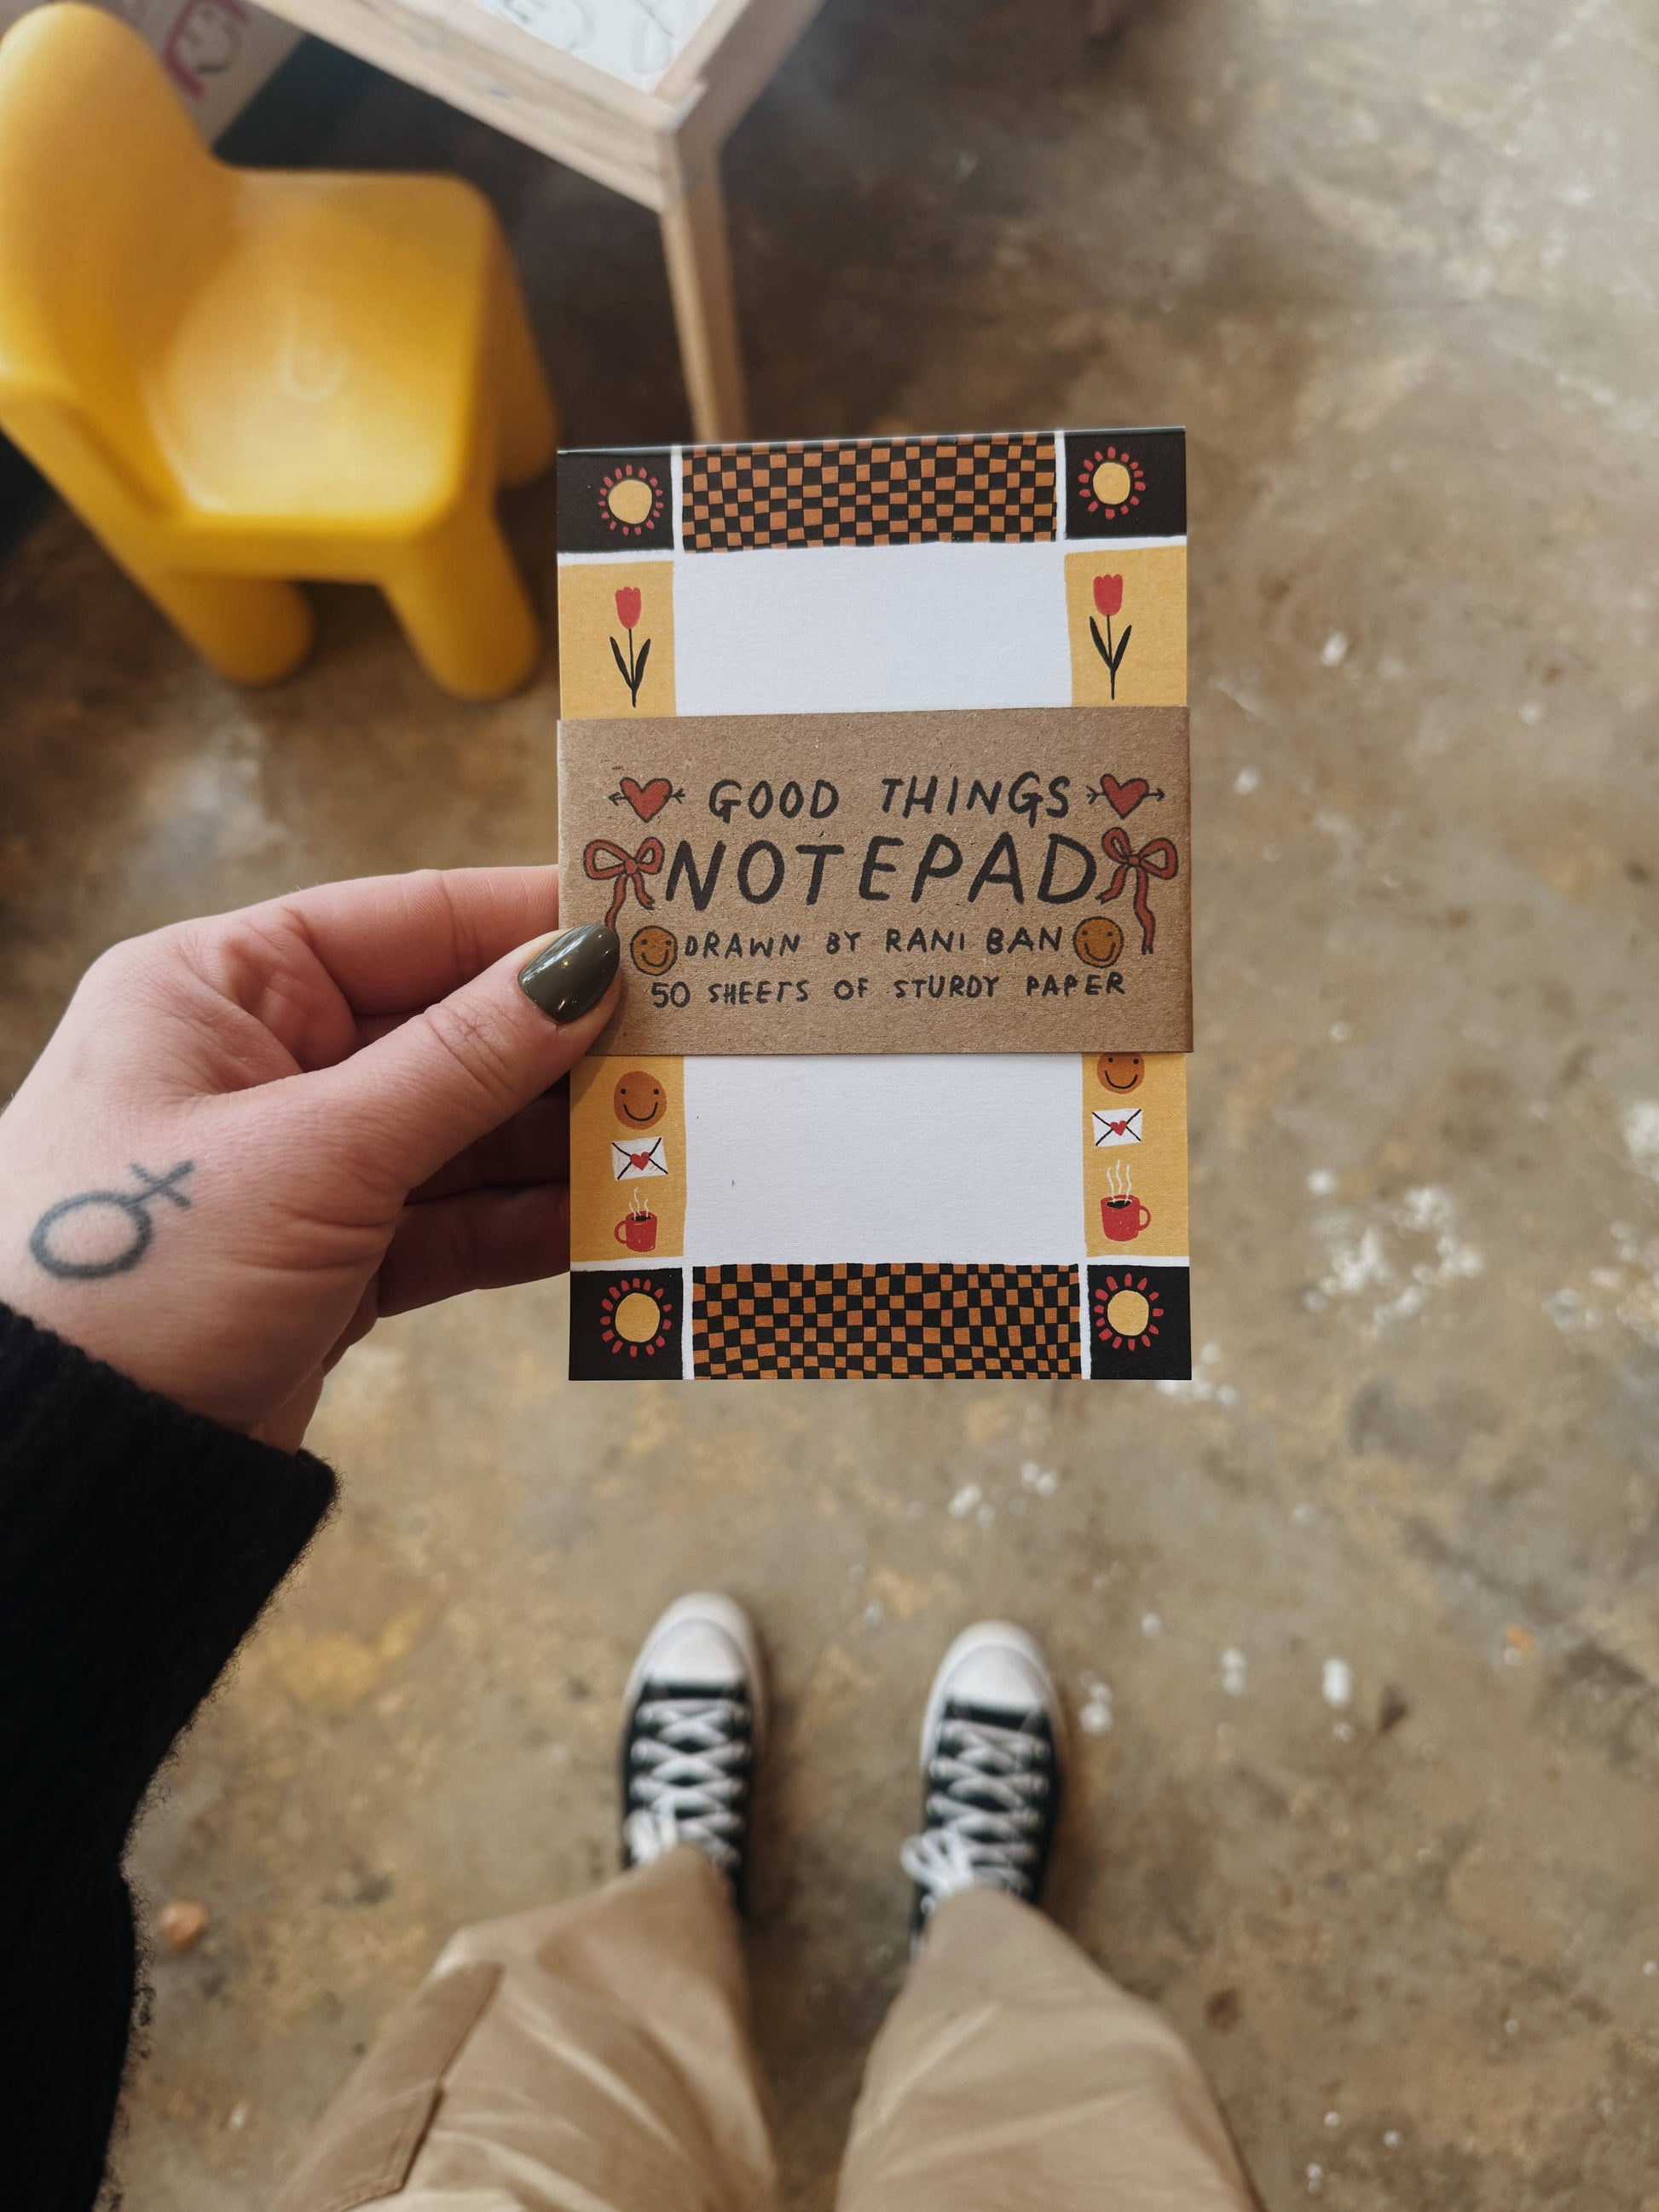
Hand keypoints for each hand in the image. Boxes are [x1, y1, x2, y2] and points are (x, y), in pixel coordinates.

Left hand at [0, 869, 619, 1450]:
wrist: (69, 1469)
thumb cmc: (139, 1275)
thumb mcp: (315, 1152)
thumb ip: (462, 1060)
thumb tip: (582, 967)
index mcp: (217, 986)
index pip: (407, 919)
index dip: (530, 922)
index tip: (649, 926)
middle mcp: (257, 1060)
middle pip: (447, 1026)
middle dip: (562, 1045)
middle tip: (685, 1044)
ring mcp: (297, 1164)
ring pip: (461, 1130)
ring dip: (557, 1141)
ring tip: (663, 1135)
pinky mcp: (327, 1259)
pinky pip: (449, 1219)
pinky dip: (523, 1223)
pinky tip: (605, 1218)